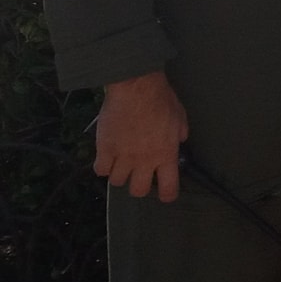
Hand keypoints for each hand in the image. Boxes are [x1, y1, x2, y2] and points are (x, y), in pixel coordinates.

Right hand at [95, 72, 188, 202]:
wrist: (136, 86)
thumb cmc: (161, 99)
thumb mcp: (180, 117)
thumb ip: (179, 135)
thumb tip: (178, 143)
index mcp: (166, 154)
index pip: (169, 188)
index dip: (167, 194)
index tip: (165, 193)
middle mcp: (144, 161)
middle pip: (138, 190)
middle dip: (139, 185)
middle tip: (138, 174)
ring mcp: (122, 156)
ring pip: (117, 182)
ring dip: (119, 174)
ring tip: (121, 162)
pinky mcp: (104, 149)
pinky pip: (100, 170)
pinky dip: (102, 166)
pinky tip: (106, 157)